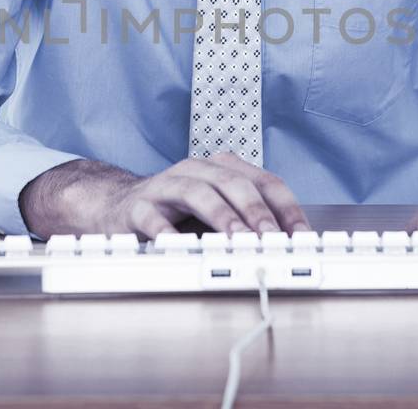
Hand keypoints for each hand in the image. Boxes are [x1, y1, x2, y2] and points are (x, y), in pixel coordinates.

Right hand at [20, 154, 310, 237]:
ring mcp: (164, 187)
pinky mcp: (137, 207)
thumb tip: (287, 248)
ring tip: (237, 239)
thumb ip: (248, 221)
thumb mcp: (216, 210)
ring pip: (197, 192)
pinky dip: (168, 231)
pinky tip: (181, 245)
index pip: (264, 181)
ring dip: (221, 216)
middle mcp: (195, 171)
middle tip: (272, 238)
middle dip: (257, 211)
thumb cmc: (174, 210)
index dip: (287, 207)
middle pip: (233, 182)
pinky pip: (153, 217)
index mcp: (220, 169)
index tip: (302, 235)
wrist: (115, 205)